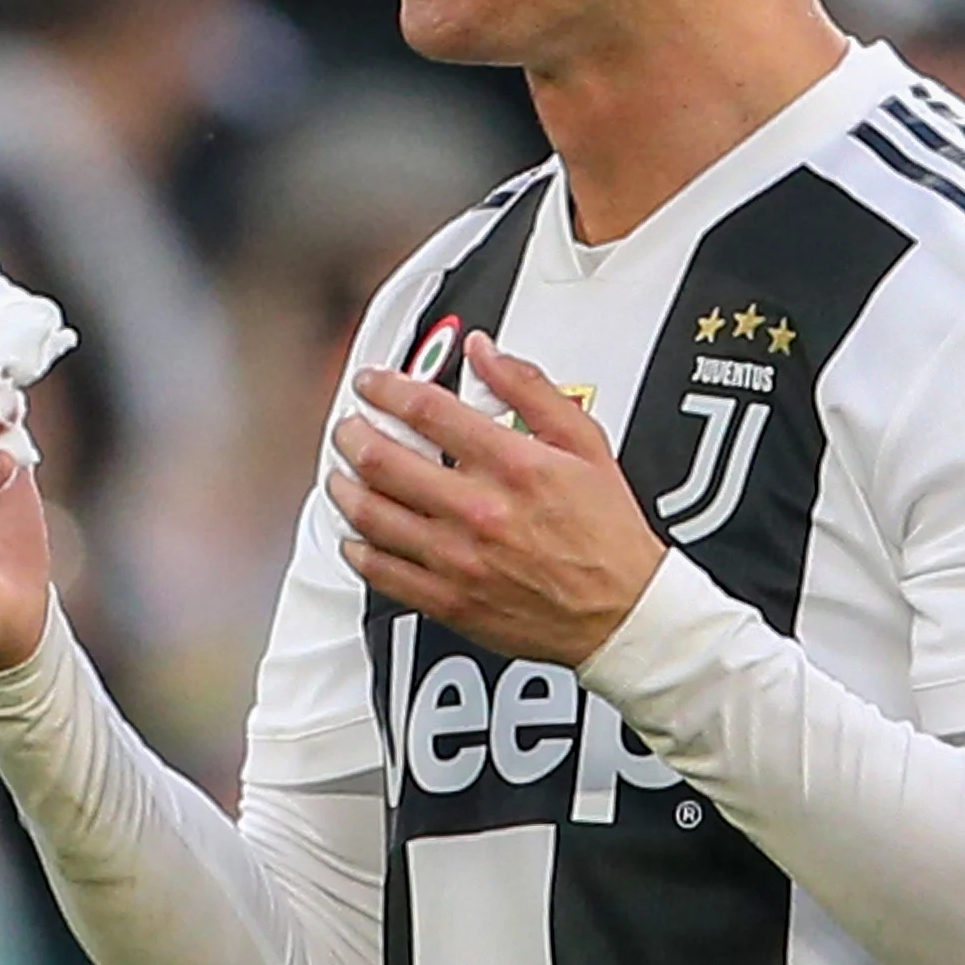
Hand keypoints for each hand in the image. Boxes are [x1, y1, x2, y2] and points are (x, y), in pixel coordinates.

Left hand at [328, 332, 665, 666]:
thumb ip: (530, 389)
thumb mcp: (585, 443)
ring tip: (341, 473)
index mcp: (512, 466)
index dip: (386, 387)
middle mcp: (478, 511)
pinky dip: (357, 549)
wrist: (622, 612)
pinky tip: (356, 536)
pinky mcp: (449, 600)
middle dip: (352, 432)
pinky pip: (382, 573)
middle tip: (348, 425)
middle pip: (383, 459)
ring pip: (372, 514)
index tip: (371, 384)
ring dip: (344, 486)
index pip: (426, 410)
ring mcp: (458, 559)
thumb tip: (487, 352)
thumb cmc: (608, 535)